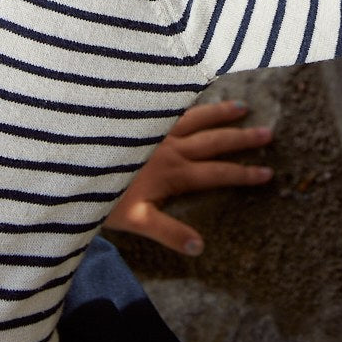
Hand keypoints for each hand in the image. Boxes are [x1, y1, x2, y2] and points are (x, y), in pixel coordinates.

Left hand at [104, 101, 273, 256]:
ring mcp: (157, 130)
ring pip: (197, 117)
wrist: (71, 163)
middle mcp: (170, 146)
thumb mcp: (134, 222)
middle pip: (214, 140)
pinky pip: (173, 108)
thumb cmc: (101, 196)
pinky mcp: (142, 121)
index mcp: (172, 172)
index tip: (268, 172)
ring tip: (243, 106)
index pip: (216, 173)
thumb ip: (167, 231)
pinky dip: (190, 102)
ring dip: (221, 113)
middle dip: (242, 138)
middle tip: (270, 133)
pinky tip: (194, 96)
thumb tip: (200, 245)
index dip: (243, 174)